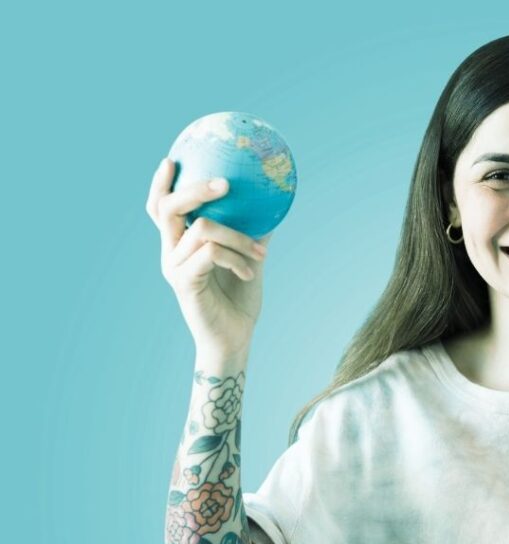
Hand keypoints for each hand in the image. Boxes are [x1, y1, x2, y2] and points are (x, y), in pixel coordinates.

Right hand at [145, 157, 272, 355]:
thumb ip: (251, 234)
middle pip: (167, 208)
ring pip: (201, 229)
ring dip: (238, 236)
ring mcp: (174, 268)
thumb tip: (271, 205)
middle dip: (195, 189)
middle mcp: (170, 253)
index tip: (173, 160)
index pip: (160, 209)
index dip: (161, 184)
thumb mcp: (249, 261)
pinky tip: (250, 272)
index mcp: (179, 245)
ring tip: (262, 251)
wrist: (234, 341)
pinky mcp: (185, 283)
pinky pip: (210, 253)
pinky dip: (236, 258)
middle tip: (224, 183)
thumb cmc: (239, 302)